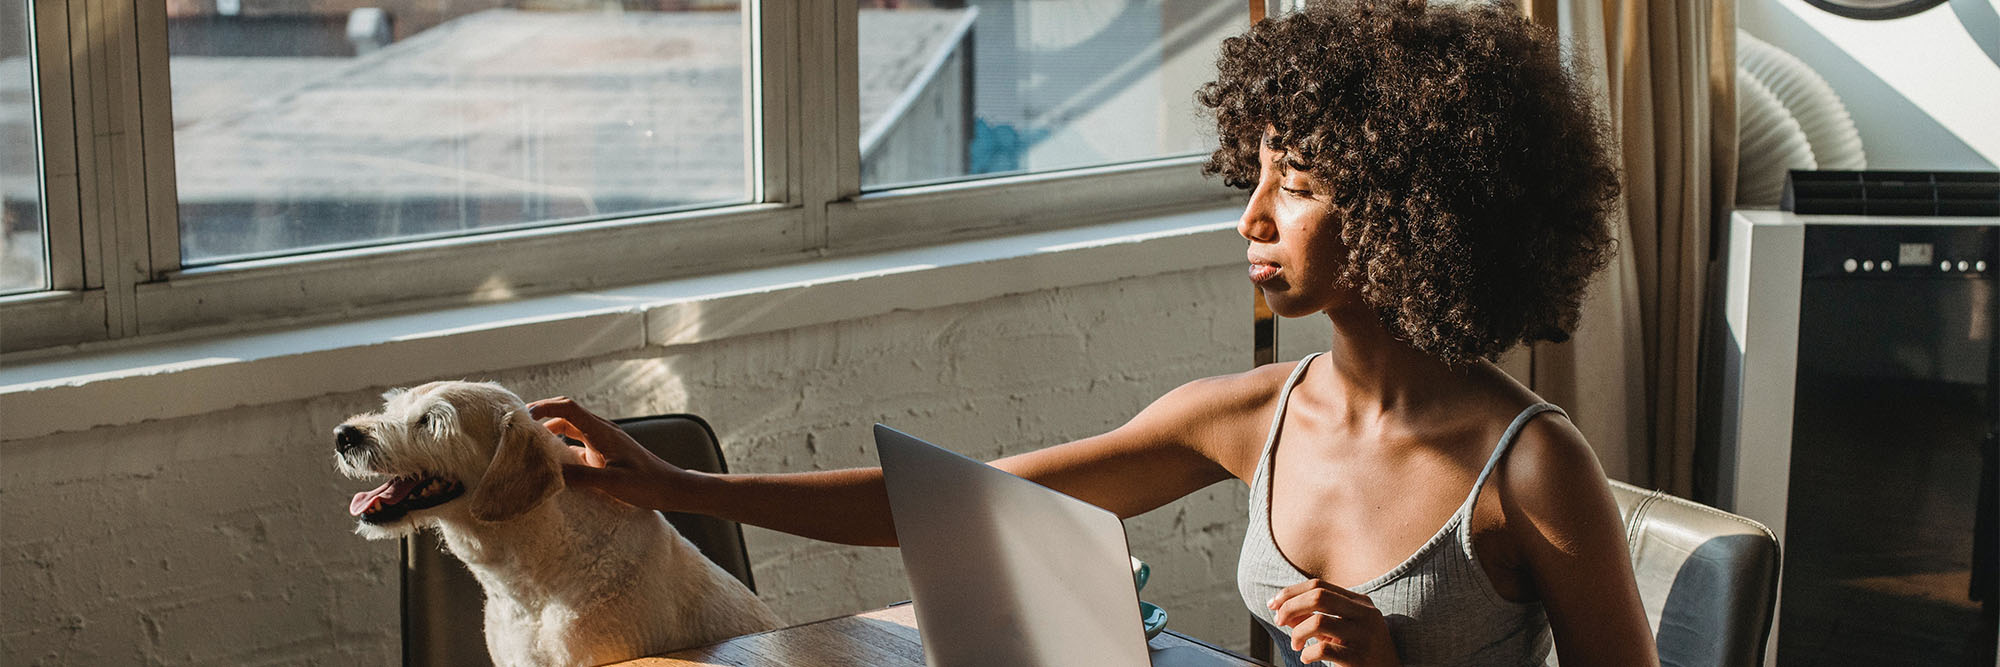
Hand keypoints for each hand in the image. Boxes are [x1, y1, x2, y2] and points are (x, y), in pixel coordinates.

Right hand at [526, 396, 686, 511]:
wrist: (672, 489)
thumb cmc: (648, 484)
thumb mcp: (612, 483)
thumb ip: (580, 476)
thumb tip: (548, 472)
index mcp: (603, 432)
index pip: (569, 408)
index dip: (545, 407)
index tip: (524, 416)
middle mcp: (601, 432)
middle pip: (565, 414)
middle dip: (541, 416)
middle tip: (518, 428)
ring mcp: (602, 443)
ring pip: (569, 429)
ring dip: (549, 433)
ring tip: (527, 444)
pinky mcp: (603, 455)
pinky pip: (576, 446)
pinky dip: (560, 449)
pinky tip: (549, 463)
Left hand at [1267, 579, 1400, 666]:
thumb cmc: (1359, 652)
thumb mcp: (1338, 630)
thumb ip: (1312, 617)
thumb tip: (1281, 609)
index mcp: (1360, 602)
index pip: (1319, 585)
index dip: (1291, 592)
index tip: (1273, 604)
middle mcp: (1365, 614)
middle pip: (1318, 596)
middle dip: (1290, 607)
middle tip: (1278, 621)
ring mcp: (1364, 636)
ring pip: (1318, 621)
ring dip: (1297, 633)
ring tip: (1295, 644)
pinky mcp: (1359, 658)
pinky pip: (1323, 650)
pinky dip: (1307, 653)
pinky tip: (1306, 658)